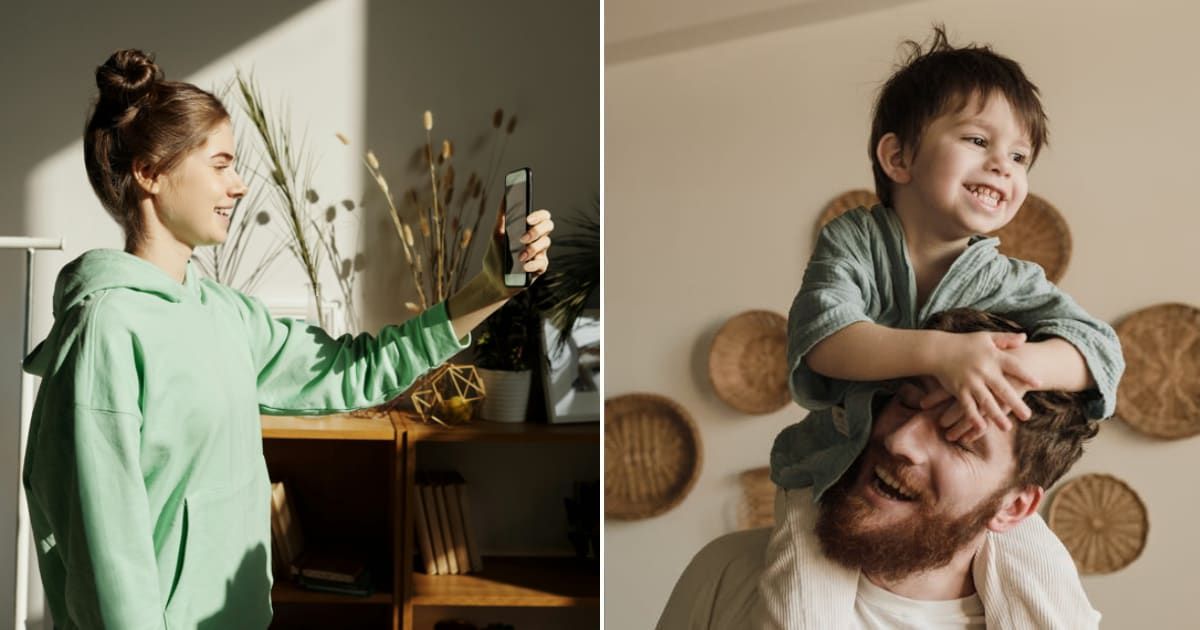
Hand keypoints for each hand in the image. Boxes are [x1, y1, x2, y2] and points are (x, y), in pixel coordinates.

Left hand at [480, 205, 552, 297]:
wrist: (492, 280)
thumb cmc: (495, 256)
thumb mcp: (496, 235)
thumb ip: (501, 216)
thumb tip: (505, 196)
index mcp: (528, 229)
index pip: (542, 216)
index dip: (539, 215)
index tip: (528, 219)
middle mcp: (537, 239)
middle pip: (548, 227)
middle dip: (536, 231)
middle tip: (522, 239)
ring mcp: (540, 253)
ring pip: (546, 243)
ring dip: (532, 249)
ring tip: (519, 257)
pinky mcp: (540, 268)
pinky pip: (543, 263)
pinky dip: (533, 264)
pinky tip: (524, 267)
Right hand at [925, 330, 1041, 433]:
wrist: (937, 350)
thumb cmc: (964, 343)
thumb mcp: (986, 337)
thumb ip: (1005, 339)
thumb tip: (1025, 338)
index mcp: (993, 356)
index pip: (1013, 366)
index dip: (1026, 375)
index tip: (1038, 384)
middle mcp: (983, 370)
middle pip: (1002, 388)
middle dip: (1014, 403)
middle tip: (1027, 416)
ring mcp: (970, 381)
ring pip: (985, 401)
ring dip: (996, 415)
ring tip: (1006, 427)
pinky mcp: (958, 389)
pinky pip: (967, 405)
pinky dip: (973, 416)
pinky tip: (981, 427)